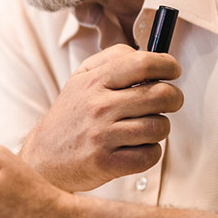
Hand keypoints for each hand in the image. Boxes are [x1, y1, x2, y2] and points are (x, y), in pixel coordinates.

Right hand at [20, 44, 182, 190]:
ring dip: (159, 128)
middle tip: (169, 101)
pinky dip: (150, 152)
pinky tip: (136, 147)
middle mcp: (99, 107)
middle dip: (173, 98)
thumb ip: (112, 60)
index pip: (142, 63)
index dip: (167, 64)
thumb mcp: (80, 79)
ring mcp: (103, 136)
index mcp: (94, 82)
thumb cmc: (70, 116)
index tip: (172, 70)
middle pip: (161, 95)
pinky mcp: (107, 162)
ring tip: (145, 127)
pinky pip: (151, 155)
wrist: (44, 157)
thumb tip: (149, 55)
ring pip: (159, 127)